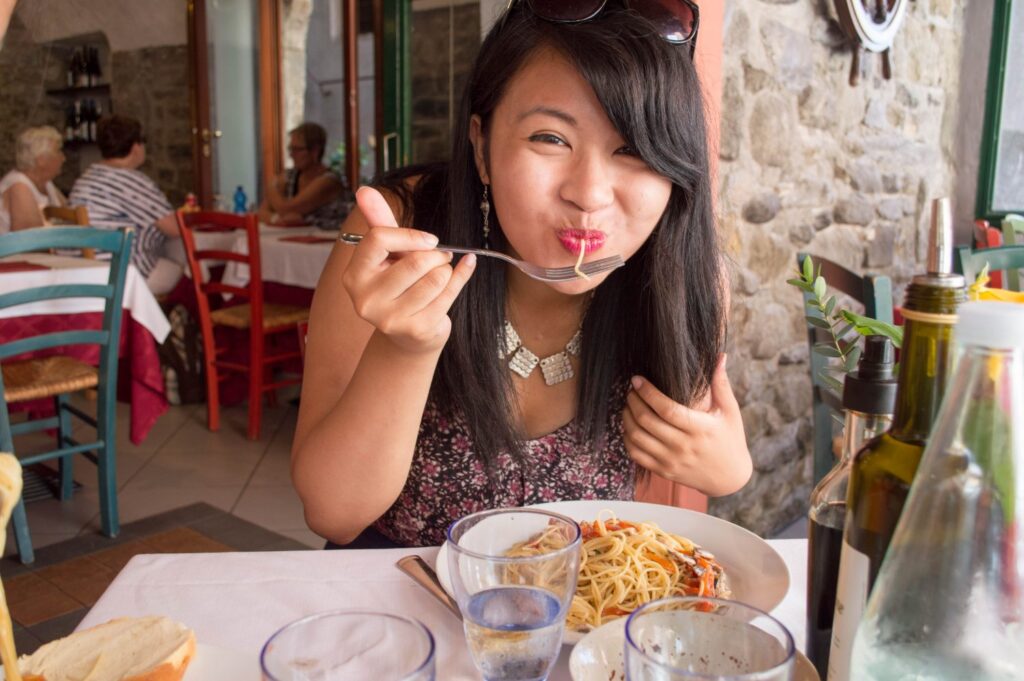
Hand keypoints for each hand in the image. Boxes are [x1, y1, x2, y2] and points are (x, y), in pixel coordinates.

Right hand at [341, 186, 475, 353]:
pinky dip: (462, 275)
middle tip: (439, 256)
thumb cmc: (399, 285)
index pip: (379, 239)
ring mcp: (391, 319)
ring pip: (436, 277)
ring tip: (441, 272)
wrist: (410, 335)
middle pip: (414, 261)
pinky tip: (466, 267)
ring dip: (445, 269)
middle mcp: (366, 300)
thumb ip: (378, 222)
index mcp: (354, 276)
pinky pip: (450, 292)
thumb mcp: (387, 254)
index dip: (410, 234)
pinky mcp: (417, 330)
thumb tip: (365, 189)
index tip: (429, 239)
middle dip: (435, 254)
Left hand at [622, 354, 751, 495]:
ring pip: (637, 438)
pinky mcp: (664, 471)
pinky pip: (636, 455)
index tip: (637, 379)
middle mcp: (683, 446)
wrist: (729, 477)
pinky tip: (629, 426)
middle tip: (630, 390)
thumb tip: (720, 355)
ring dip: (627, 418)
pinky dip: (627, 439)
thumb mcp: (730, 411)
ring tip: (628, 405)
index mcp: (700, 428)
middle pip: (646, 421)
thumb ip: (721, 384)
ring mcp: (671, 461)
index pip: (666, 409)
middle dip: (633, 401)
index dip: (647, 392)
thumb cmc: (730, 439)